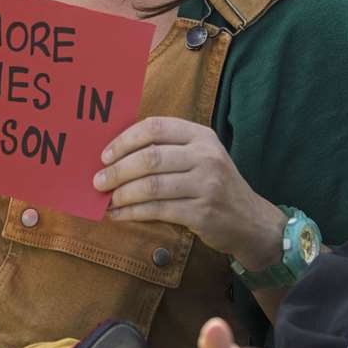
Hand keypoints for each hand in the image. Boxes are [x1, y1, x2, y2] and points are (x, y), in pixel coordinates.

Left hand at [95, 117, 286, 265]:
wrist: (250, 221)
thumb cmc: (214, 185)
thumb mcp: (200, 157)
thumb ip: (167, 149)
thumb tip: (115, 154)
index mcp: (201, 135)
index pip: (155, 127)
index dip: (125, 140)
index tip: (104, 155)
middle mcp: (206, 156)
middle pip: (149, 158)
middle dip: (117, 170)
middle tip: (98, 181)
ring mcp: (206, 184)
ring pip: (151, 186)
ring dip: (122, 194)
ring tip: (107, 199)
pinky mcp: (202, 212)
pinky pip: (157, 210)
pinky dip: (132, 213)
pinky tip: (119, 215)